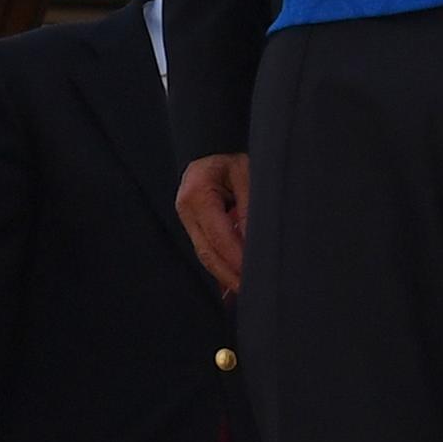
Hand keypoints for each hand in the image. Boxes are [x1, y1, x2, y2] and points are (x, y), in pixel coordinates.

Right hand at [175, 152, 249, 295]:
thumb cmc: (229, 159)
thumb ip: (249, 207)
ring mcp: (187, 219)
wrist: (209, 149)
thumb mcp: (246, 175)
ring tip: (245, 291)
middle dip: (228, 276)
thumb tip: (255, 240)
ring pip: (205, 255)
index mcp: (198, 195)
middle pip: (207, 252)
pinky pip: (206, 250)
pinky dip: (219, 267)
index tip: (253, 275)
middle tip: (251, 291)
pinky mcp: (193, 225)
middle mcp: (187, 210)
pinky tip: (232, 283)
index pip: (218, 235)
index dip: (235, 258)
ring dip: (224, 275)